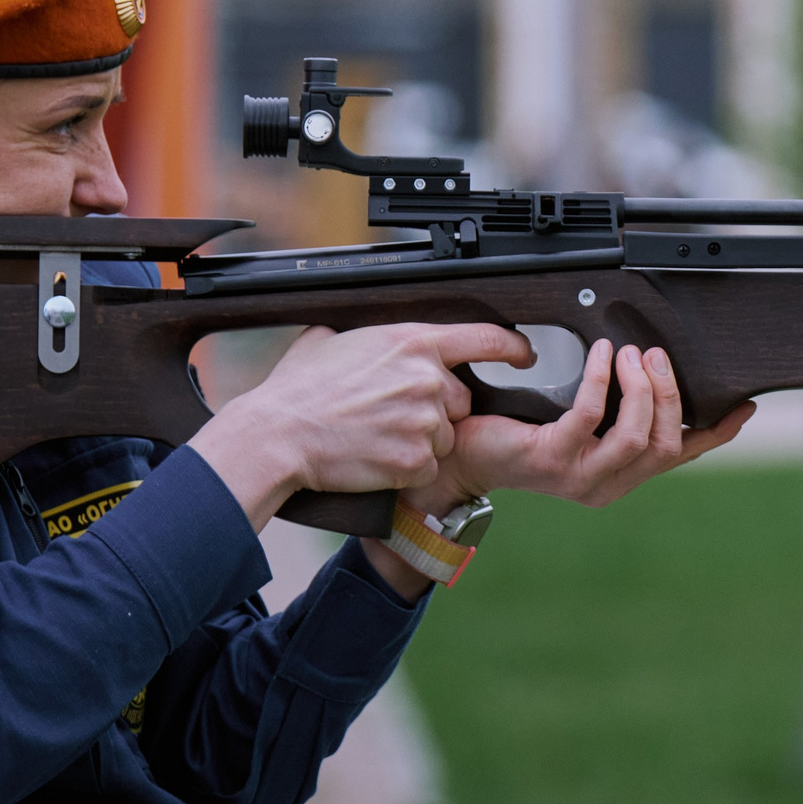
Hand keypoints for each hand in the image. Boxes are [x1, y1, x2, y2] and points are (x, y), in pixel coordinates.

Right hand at [190, 322, 533, 528]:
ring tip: (376, 437)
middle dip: (436, 410)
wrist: (279, 436)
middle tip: (391, 415)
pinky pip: (428, 467)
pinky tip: (376, 458)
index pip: (484, 339)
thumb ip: (361, 335)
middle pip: (460, 400)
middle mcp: (427, 378)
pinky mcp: (416, 460)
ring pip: (444, 436)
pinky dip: (407, 469)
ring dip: (420, 442)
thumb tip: (356, 334)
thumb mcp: (328, 341)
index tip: (524, 354)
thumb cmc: (297, 390)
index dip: (511, 347)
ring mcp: (424, 421)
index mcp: (412, 342)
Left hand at [407, 340, 756, 514]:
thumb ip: (613, 411)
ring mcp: (580, 477)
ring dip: (641, 388)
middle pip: (666, 445)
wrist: (460, 454)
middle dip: (670, 395)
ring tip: (630, 354)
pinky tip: (599, 355)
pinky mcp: (551, 459)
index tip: (743, 407)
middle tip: (654, 356)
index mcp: (619, 477)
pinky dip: (600, 380)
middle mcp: (606, 485)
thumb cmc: (516, 431)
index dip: (716, 434)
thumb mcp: (577, 423)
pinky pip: (590, 415)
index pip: (681, 457)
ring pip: (637, 437)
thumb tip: (651, 370)